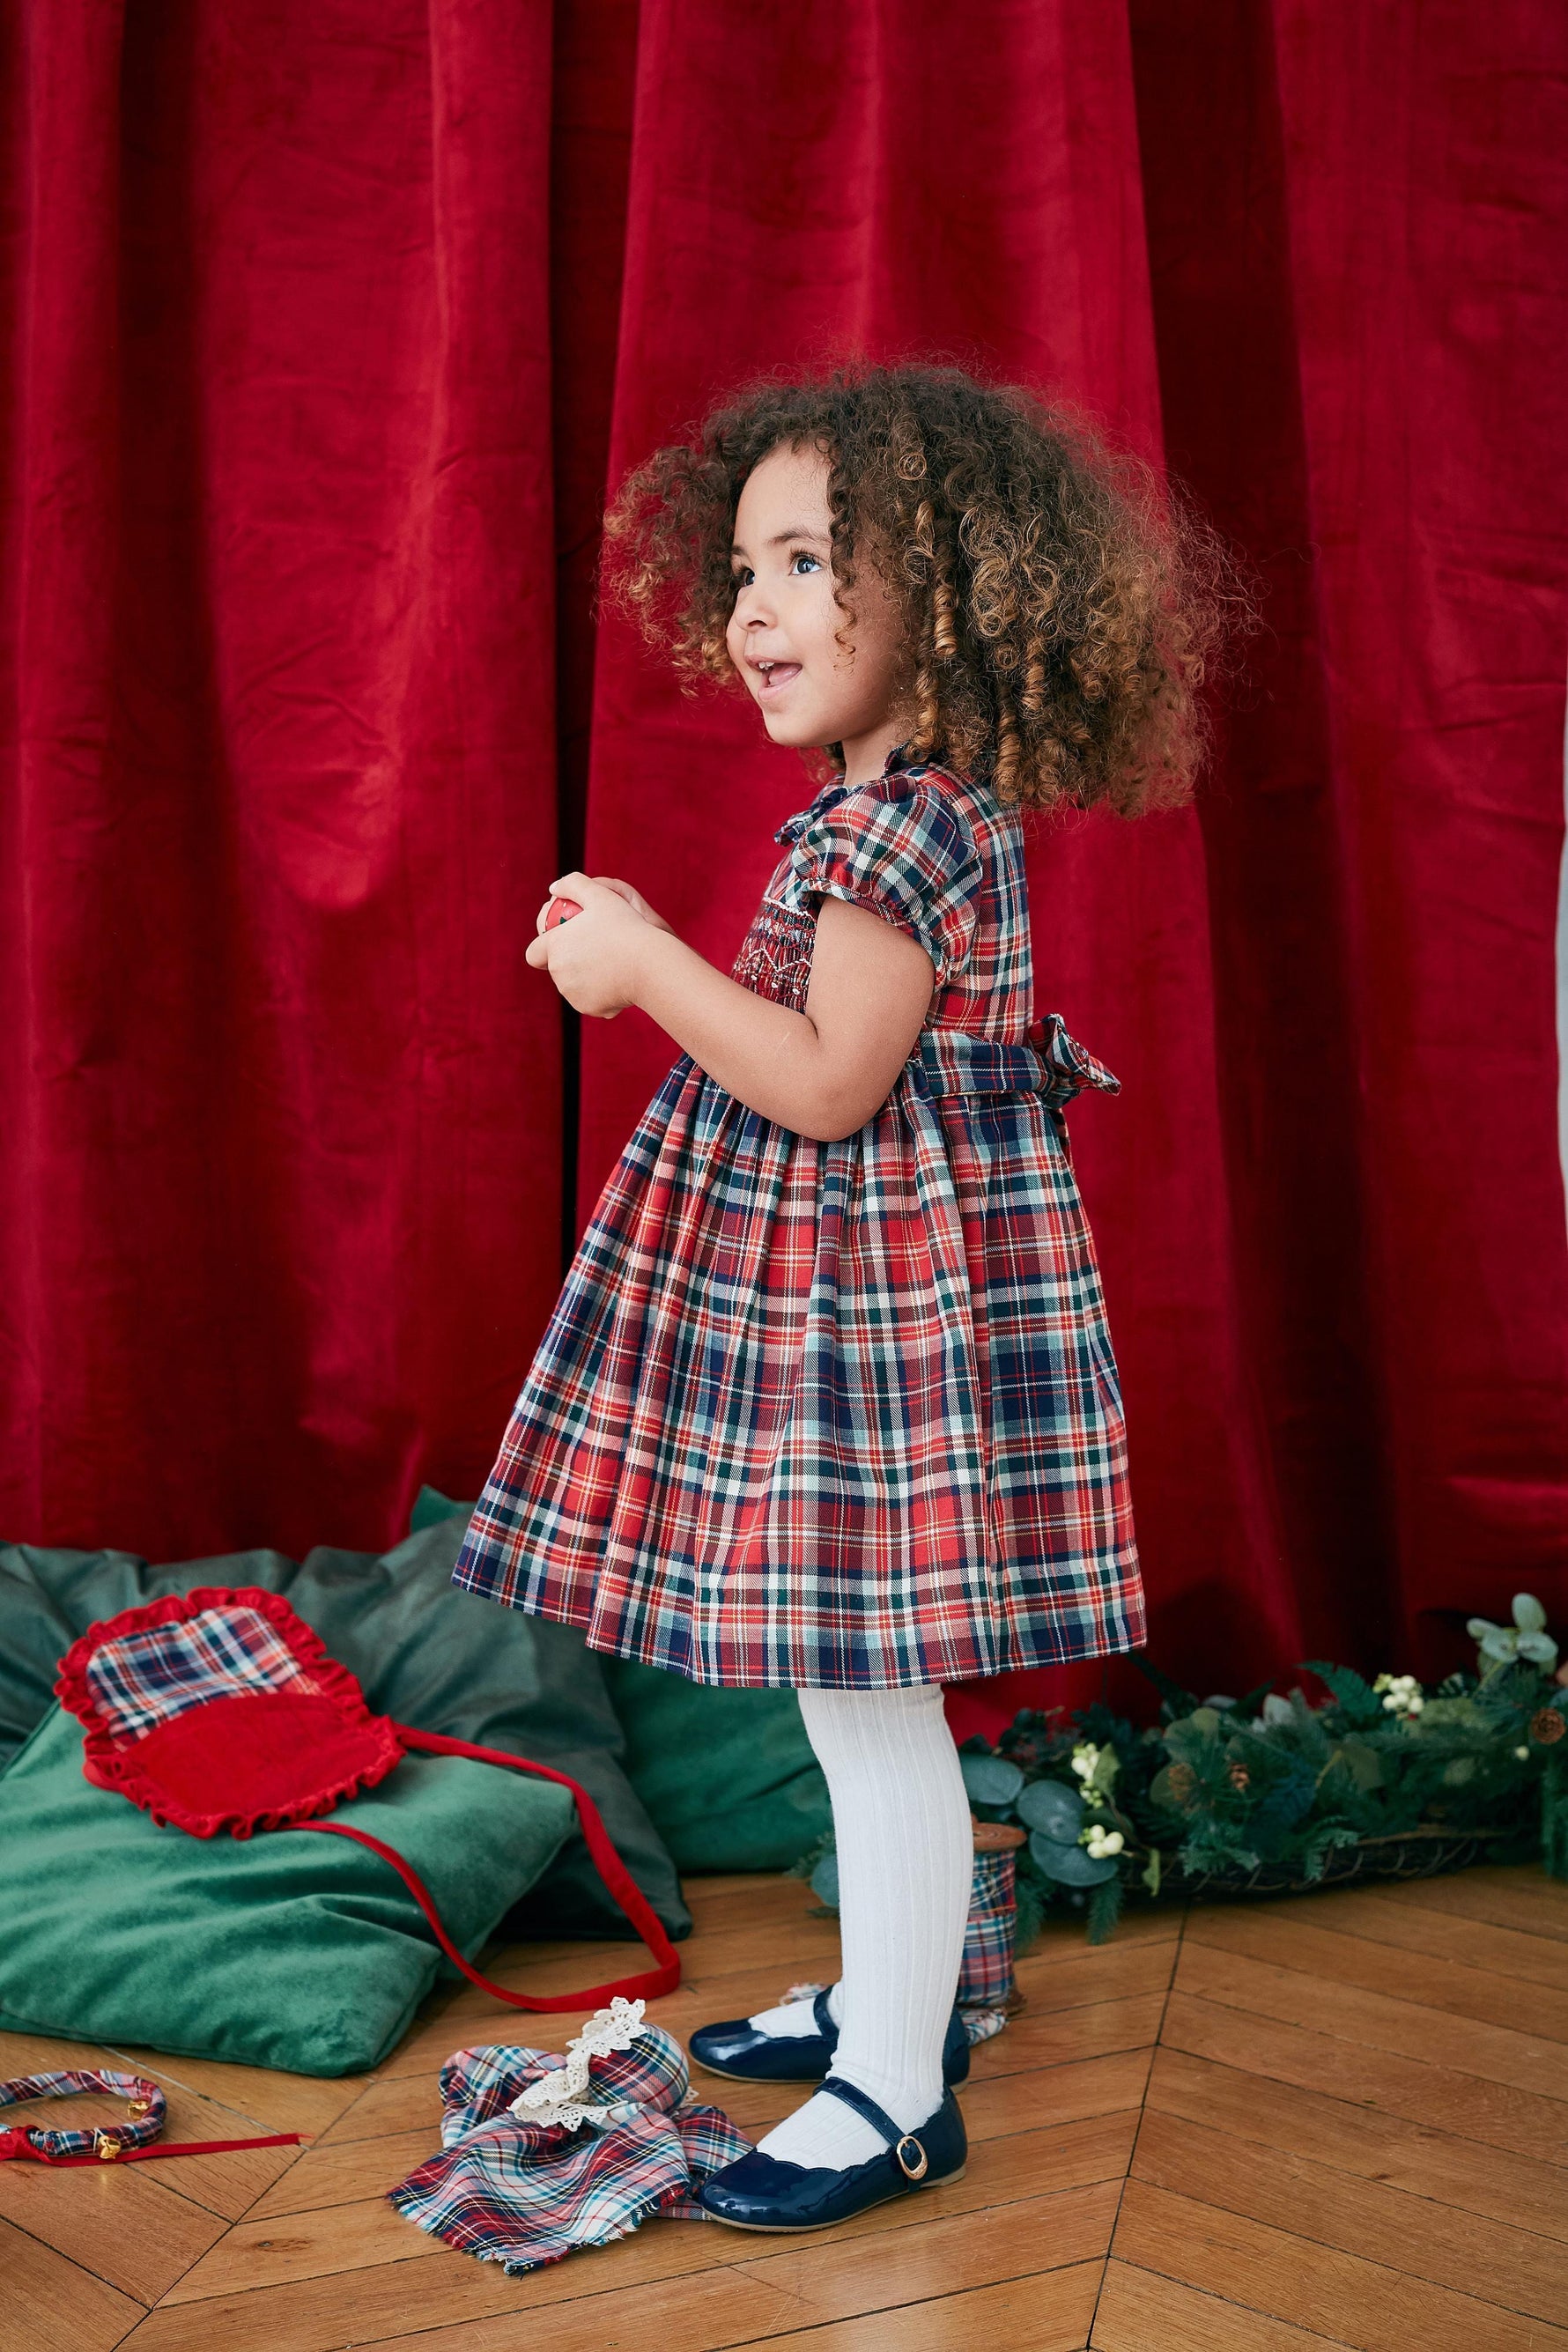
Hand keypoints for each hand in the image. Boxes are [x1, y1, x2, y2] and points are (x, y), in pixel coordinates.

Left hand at [526, 871, 663, 1017]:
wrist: (649, 965)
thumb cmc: (627, 927)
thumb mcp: (601, 895)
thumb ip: (574, 884)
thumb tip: (554, 888)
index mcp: (555, 946)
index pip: (534, 952)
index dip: (542, 948)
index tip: (559, 943)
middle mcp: (558, 972)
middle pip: (555, 969)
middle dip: (567, 960)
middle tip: (592, 950)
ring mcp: (572, 993)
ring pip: (572, 985)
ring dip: (582, 976)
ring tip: (606, 964)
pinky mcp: (588, 1008)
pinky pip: (589, 999)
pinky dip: (598, 992)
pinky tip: (615, 981)